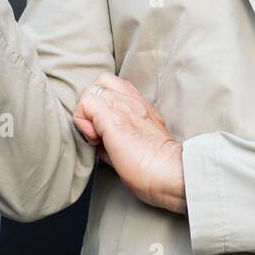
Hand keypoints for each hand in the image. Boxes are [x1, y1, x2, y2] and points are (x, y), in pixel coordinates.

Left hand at [74, 75, 185, 213]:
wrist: (171, 172)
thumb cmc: (158, 167)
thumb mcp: (140, 143)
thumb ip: (119, 137)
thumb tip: (100, 143)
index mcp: (140, 105)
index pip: (113, 86)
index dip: (103, 106)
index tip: (106, 132)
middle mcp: (132, 101)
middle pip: (100, 83)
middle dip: (92, 106)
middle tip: (98, 132)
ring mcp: (122, 106)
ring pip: (91, 90)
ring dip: (87, 114)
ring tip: (97, 137)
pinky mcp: (112, 118)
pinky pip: (86, 103)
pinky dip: (83, 121)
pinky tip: (95, 140)